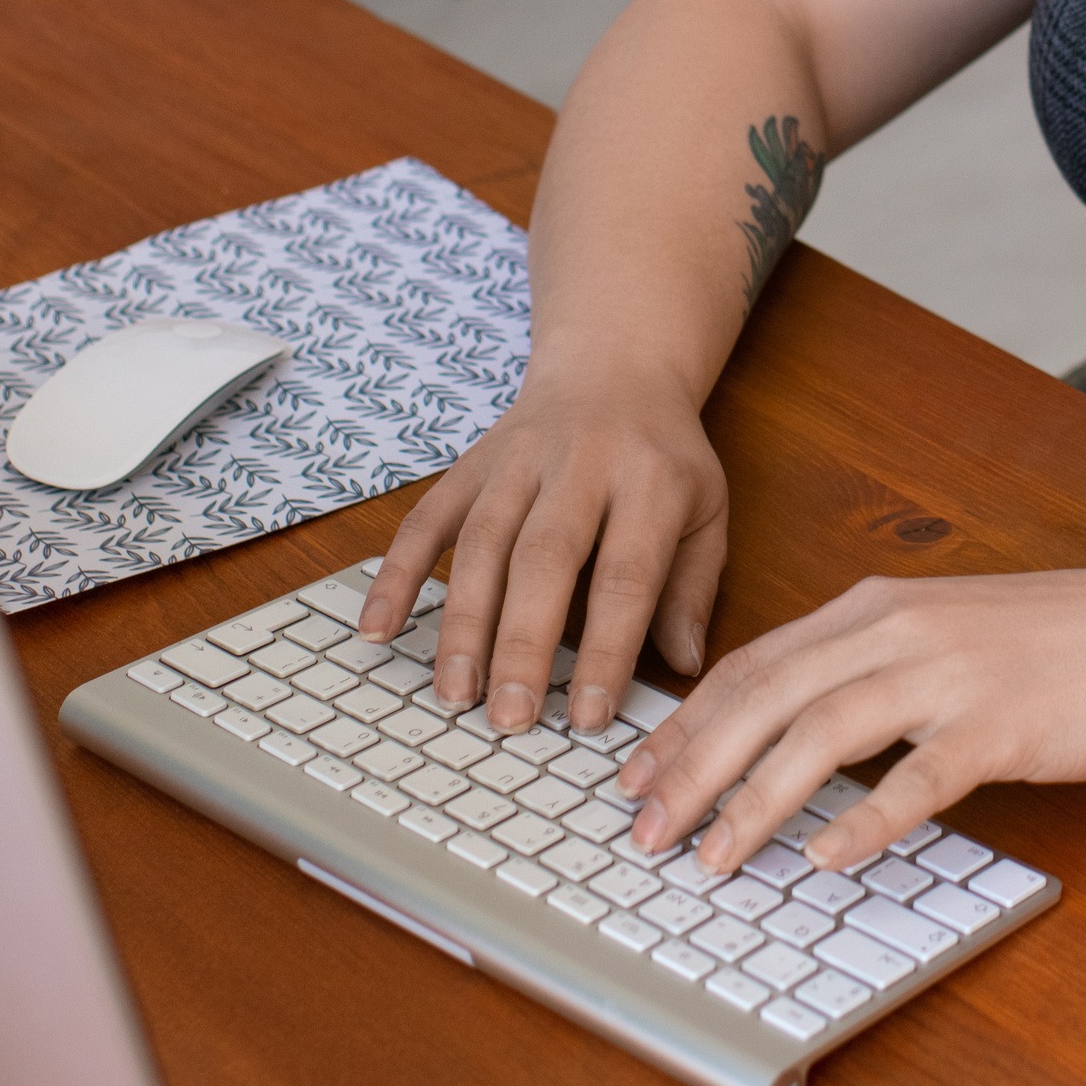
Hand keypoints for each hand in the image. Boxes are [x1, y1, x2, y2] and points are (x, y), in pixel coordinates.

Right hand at [356, 370, 727, 736]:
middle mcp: (580, 465)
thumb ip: (693, 588)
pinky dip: (396, 572)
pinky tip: (378, 627)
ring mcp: (517, 461)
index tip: (587, 717)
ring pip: (480, 543)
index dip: (606, 649)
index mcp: (650, 480)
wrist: (614, 368)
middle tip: (509, 718)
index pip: (627, 575)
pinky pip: (425, 518)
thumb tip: (686, 667)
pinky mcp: (470, 464)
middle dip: (522, 643)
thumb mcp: (707, 510)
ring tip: (456, 693)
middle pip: (544, 559)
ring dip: (462, 622)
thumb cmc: (664, 458)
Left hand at [615, 564, 1085, 877]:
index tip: (636, 775)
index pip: (753, 663)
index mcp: (876, 605)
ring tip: (713, 856)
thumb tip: (784, 724)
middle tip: (645, 830)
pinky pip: (917, 778)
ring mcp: (950, 676)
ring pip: (823, 733)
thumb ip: (865, 663)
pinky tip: (826, 859)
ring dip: (755, 799)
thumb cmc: (1056, 640)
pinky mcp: (1000, 727)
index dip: (685, 723)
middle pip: (767, 696)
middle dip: (693, 767)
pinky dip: (864, 819)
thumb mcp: (941, 628)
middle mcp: (899, 630)